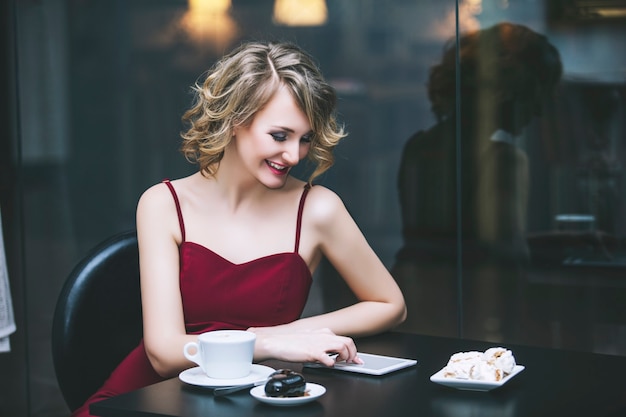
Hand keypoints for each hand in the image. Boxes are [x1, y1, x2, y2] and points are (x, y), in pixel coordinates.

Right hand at [248, 327, 362, 366]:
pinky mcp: (312, 352)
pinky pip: (329, 358)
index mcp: (323, 332)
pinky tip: (328, 365)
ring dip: (345, 357)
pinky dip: (332, 363)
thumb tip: (330, 354)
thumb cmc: (290, 343)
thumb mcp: (309, 339)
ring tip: (340, 363)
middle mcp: (323, 336)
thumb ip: (321, 344)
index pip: (344, 339)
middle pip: (348, 342)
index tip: (355, 358)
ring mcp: (318, 344)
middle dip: (353, 354)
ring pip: (343, 347)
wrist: (276, 343)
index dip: (353, 350)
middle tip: (351, 362)